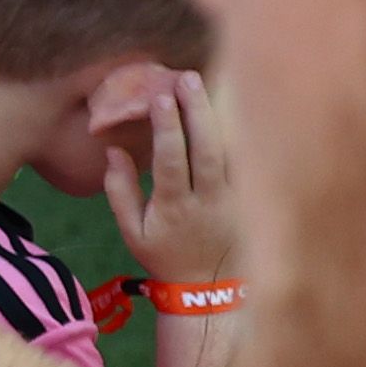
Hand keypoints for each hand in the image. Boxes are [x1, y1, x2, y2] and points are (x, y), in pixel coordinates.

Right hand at [98, 68, 236, 285]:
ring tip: (209, 85)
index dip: (166, 129)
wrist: (208, 288)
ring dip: (221, 116)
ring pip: (233, 151)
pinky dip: (240, 132)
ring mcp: (235, 199)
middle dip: (196, 111)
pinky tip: (232, 106)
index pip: (171, 161)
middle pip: (207, 149)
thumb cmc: (164, 256)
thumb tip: (114, 151)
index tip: (159, 98)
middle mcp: (208, 200)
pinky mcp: (251, 198)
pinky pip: (248, 159)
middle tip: (187, 78)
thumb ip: (120, 190)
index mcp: (175, 208)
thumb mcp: (132, 232)